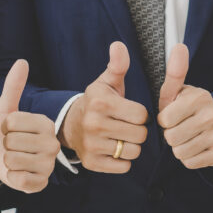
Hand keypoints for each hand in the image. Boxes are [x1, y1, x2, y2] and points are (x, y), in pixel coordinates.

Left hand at [0, 60, 60, 193]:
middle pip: (12, 141)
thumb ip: (14, 86)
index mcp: (46, 123)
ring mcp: (49, 165)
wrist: (4, 163)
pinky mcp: (41, 183)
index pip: (12, 121)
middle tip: (10, 147)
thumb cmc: (6, 135)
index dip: (3, 126)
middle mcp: (52, 143)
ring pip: (12, 160)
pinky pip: (17, 178)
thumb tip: (22, 61)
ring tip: (12, 159)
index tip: (9, 130)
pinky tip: (15, 173)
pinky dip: (11, 176)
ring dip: (6, 161)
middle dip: (4, 145)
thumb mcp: (7, 109)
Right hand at [59, 42, 148, 173]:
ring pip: (133, 152)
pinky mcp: (92, 163)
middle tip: (126, 126)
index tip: (130, 112)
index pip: (142, 115)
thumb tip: (119, 45)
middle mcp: (95, 124)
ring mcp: (92, 146)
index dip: (140, 114)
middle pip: (140, 135)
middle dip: (138, 131)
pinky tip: (113, 149)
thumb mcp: (106, 82)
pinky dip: (122, 160)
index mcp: (101, 103)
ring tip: (120, 137)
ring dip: (131, 146)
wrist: (70, 125)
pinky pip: (123, 167)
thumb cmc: (97, 102)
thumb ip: (118, 65)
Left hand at [157, 44, 212, 169]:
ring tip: (186, 137)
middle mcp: (212, 115)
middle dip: (170, 135)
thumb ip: (174, 72)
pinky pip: (190, 163)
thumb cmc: (186, 108)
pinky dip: (188, 158)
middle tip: (179, 128)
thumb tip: (179, 46)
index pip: (164, 120)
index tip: (172, 116)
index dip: (164, 120)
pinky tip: (194, 147)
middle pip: (171, 138)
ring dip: (178, 147)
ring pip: (180, 152)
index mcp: (199, 97)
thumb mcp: (177, 92)